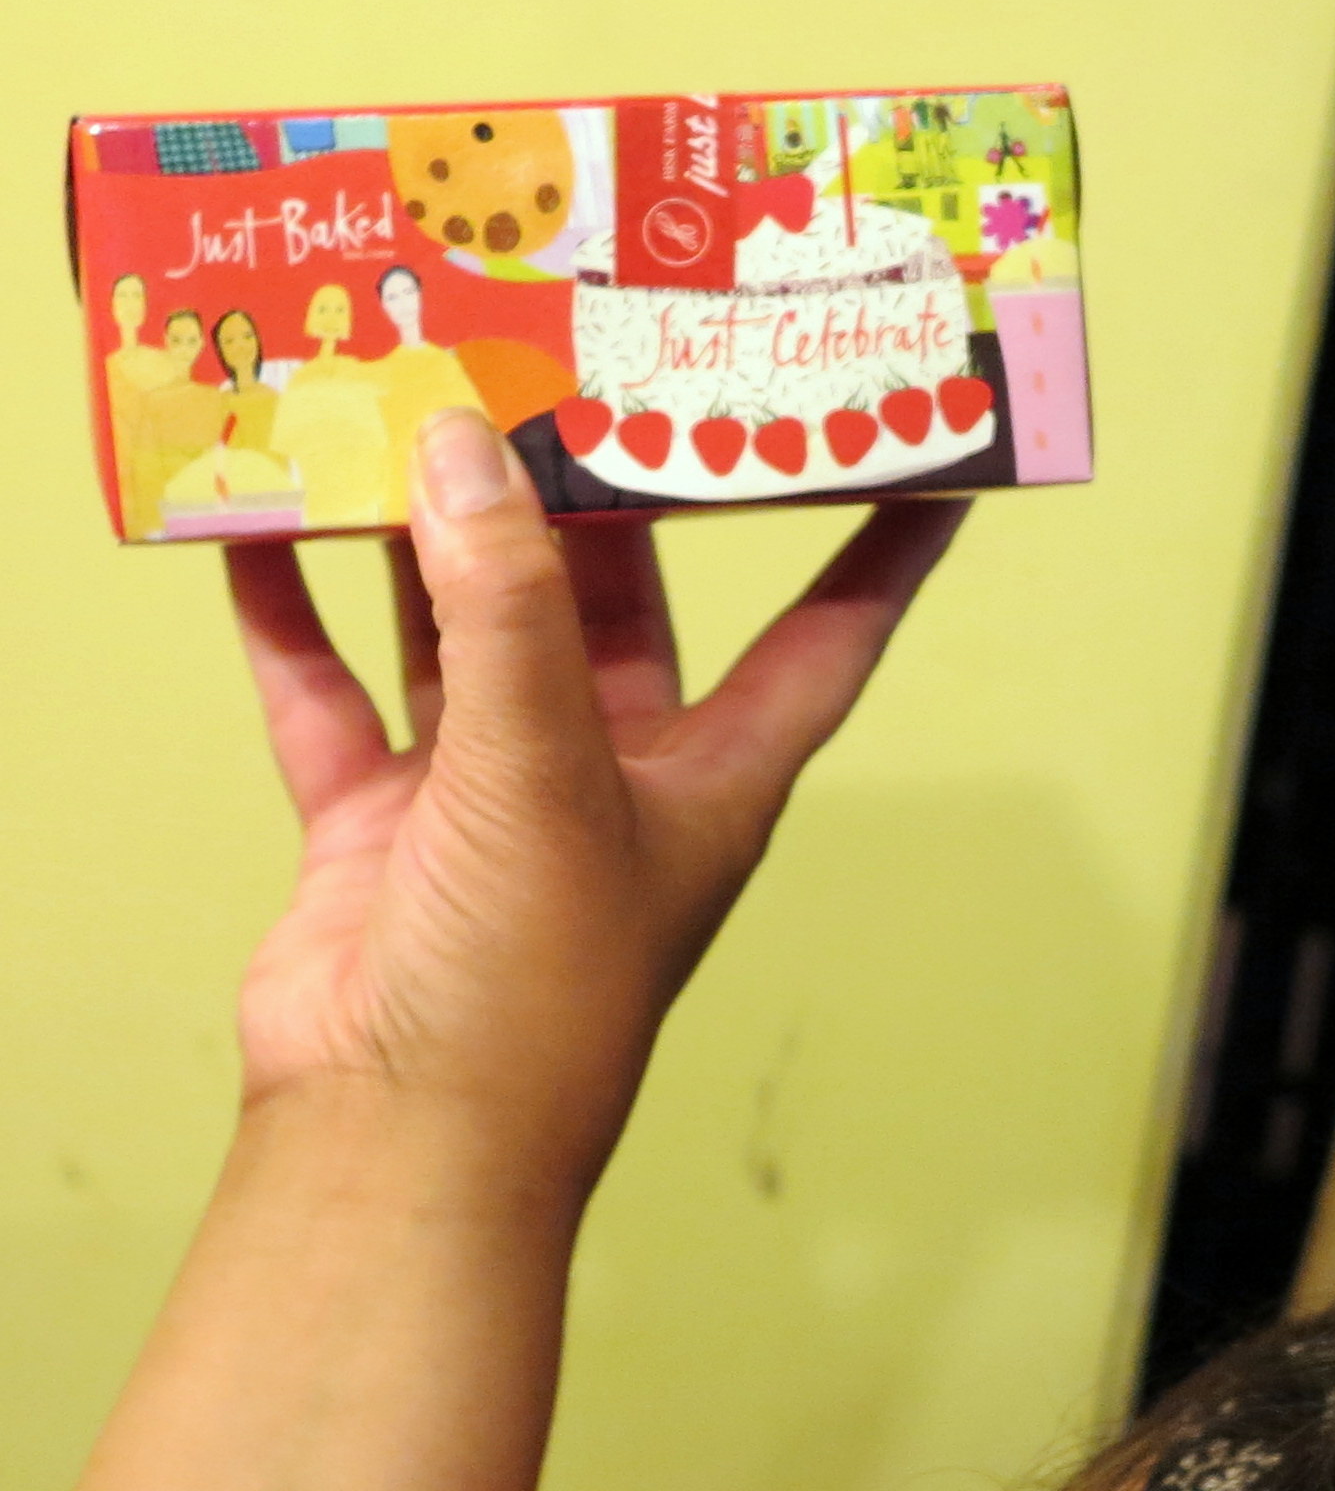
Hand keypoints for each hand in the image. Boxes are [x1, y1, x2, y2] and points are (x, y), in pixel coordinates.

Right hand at [224, 408, 962, 1216]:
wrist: (395, 1134)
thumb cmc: (529, 984)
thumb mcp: (544, 769)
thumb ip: (509, 610)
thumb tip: (469, 452)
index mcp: (716, 772)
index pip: (829, 631)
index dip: (884, 543)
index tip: (925, 448)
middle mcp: (613, 769)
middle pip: (621, 596)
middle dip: (590, 490)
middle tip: (571, 356)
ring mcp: (488, 793)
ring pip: (466, 625)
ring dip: (431, 533)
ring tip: (398, 399)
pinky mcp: (376, 822)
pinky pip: (332, 692)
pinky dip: (294, 619)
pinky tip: (253, 529)